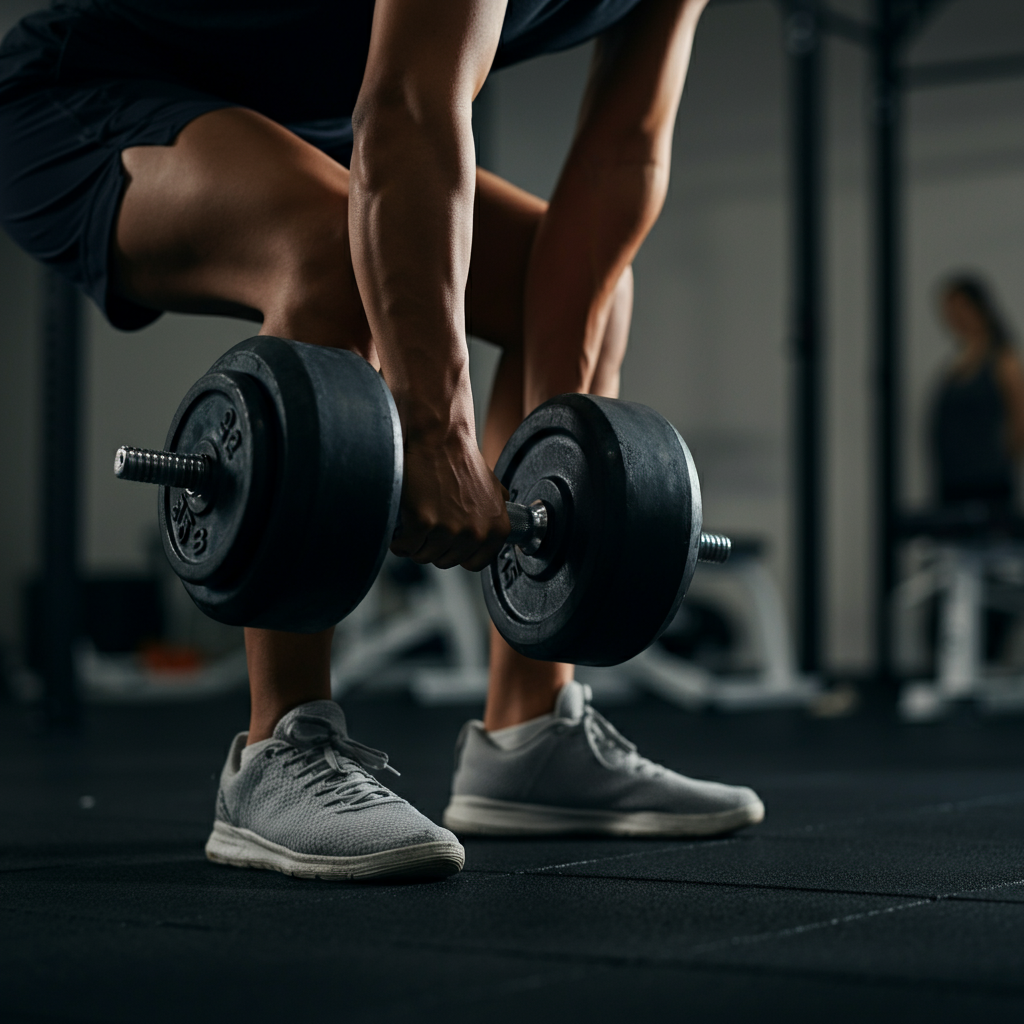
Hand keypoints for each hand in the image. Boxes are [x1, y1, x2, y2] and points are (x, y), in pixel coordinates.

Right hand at [390, 424, 508, 571]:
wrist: (439, 438)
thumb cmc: (461, 460)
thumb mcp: (493, 487)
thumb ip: (498, 509)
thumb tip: (501, 517)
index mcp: (497, 529)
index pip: (474, 563)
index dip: (457, 553)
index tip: (448, 542)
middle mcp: (476, 534)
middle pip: (445, 561)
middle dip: (433, 546)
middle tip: (428, 523)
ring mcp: (449, 530)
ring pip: (422, 557)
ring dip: (414, 543)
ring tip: (415, 519)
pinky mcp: (422, 523)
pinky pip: (404, 547)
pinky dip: (398, 540)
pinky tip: (401, 523)